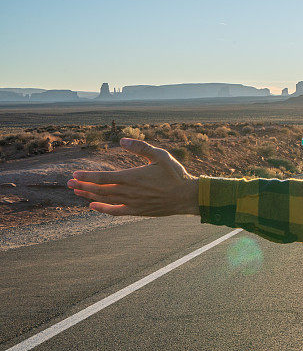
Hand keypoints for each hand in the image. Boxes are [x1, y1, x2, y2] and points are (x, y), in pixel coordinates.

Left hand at [68, 138, 199, 215]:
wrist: (187, 196)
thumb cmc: (175, 174)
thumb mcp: (160, 155)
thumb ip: (141, 147)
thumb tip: (122, 139)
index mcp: (133, 177)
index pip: (104, 177)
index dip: (88, 176)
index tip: (75, 174)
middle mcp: (129, 191)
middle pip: (100, 189)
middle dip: (83, 185)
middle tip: (68, 183)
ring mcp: (132, 203)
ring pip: (105, 200)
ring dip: (89, 195)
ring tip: (76, 191)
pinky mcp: (137, 211)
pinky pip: (116, 211)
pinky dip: (103, 209)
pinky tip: (93, 206)